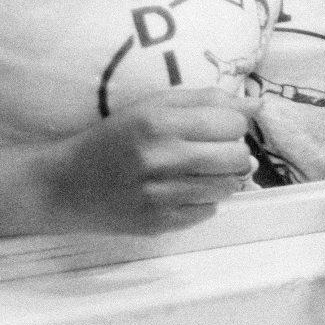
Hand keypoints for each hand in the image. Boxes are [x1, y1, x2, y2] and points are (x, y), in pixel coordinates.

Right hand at [35, 88, 257, 235]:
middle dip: (231, 153)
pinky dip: (202, 201)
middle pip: (238, 157)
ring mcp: (159, 195)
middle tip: (208, 153)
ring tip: (195, 172)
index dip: (230, 125)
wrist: (65, 185)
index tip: (213, 129)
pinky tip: (179, 192)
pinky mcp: (158, 223)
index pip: (233, 123)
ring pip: (229, 187)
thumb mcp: (154, 106)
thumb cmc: (115, 138)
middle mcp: (161, 158)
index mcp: (159, 122)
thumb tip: (259, 105)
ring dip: (221, 179)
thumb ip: (208, 100)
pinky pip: (208, 211)